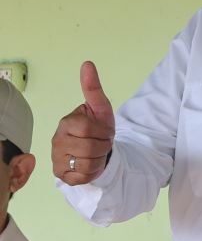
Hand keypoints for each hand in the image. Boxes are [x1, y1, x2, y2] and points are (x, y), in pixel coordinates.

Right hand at [51, 61, 115, 184]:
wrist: (97, 151)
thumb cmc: (98, 128)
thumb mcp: (101, 109)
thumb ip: (94, 88)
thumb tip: (87, 63)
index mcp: (66, 122)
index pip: (88, 127)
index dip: (103, 130)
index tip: (104, 130)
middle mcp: (57, 140)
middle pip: (91, 147)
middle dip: (104, 146)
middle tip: (102, 142)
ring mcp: (57, 159)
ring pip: (88, 163)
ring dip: (100, 159)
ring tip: (96, 153)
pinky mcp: (61, 175)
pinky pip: (84, 177)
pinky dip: (93, 172)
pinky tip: (90, 164)